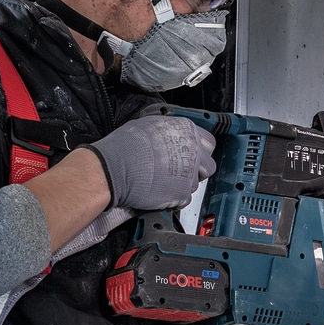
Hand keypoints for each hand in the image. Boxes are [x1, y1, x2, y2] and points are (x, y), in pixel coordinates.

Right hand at [86, 115, 216, 211]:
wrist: (114, 168)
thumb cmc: (124, 146)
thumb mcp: (149, 125)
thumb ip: (168, 132)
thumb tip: (169, 137)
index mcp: (186, 130)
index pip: (209, 142)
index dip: (199, 151)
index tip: (192, 155)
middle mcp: (192, 150)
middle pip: (208, 166)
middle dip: (197, 170)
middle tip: (180, 172)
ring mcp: (189, 173)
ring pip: (195, 184)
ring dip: (182, 185)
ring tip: (163, 182)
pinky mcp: (182, 193)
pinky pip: (184, 199)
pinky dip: (174, 198)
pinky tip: (160, 192)